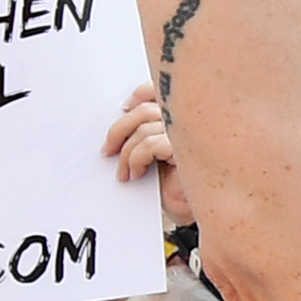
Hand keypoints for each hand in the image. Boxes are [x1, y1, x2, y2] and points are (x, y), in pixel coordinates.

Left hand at [105, 85, 185, 219]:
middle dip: (119, 130)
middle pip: (145, 110)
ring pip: (143, 129)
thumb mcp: (158, 152)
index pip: (160, 91)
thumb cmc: (179, 184)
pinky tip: (137, 173)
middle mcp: (188, 121)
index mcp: (183, 116)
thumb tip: (124, 117)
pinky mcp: (186, 150)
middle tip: (108, 149)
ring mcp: (188, 134)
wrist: (191, 209)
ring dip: (126, 154)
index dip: (140, 95)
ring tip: (125, 172)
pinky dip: (136, 160)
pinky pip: (149, 145)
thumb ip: (149, 130)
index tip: (125, 107)